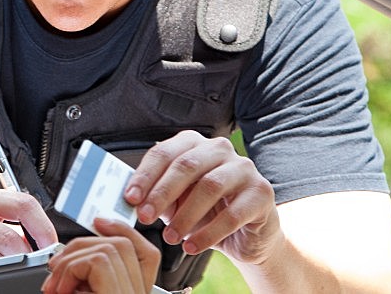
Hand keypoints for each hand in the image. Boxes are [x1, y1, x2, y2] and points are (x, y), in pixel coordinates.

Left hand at [40, 218, 159, 293]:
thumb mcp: (81, 291)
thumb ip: (87, 275)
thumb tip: (73, 253)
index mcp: (134, 293)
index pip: (146, 253)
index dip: (124, 230)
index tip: (99, 221)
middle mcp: (138, 293)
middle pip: (122, 245)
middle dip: (82, 245)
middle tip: (55, 269)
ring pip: (108, 248)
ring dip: (71, 262)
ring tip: (56, 287)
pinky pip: (98, 261)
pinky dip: (71, 271)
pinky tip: (62, 292)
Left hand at [123, 130, 282, 263]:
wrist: (246, 233)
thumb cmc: (206, 212)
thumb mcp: (175, 202)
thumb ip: (155, 196)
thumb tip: (128, 200)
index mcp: (194, 144)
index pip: (165, 152)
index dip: (145, 175)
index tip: (130, 198)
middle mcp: (220, 149)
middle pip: (186, 165)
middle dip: (162, 193)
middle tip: (145, 217)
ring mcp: (244, 168)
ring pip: (209, 187)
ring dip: (185, 216)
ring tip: (170, 237)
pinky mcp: (262, 192)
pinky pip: (232, 214)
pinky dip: (208, 233)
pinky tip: (192, 246)